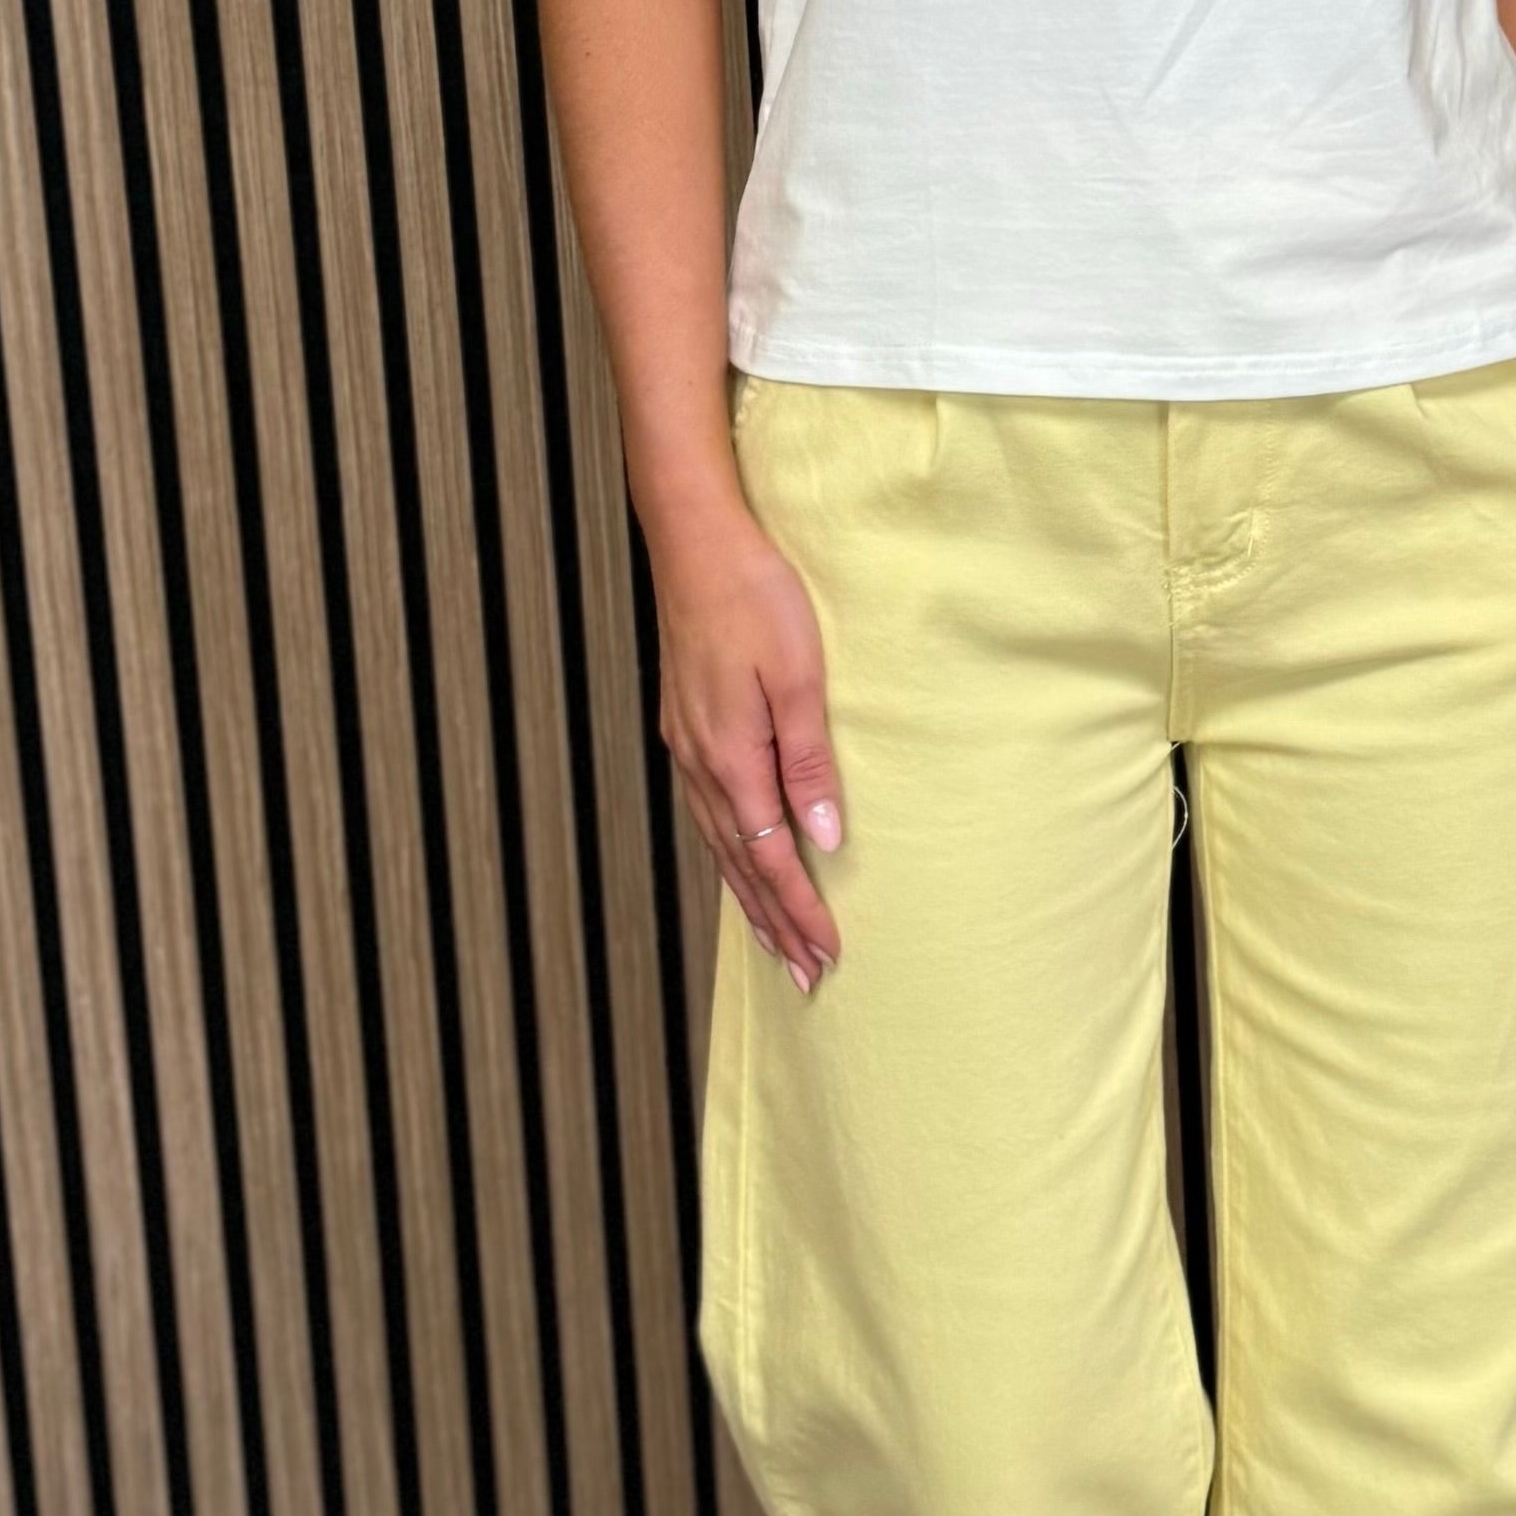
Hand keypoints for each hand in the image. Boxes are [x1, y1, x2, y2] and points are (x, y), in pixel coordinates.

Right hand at [647, 491, 846, 991]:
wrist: (694, 538)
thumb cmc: (755, 595)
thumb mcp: (797, 676)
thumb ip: (809, 760)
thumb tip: (824, 837)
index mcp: (729, 757)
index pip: (770, 858)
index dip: (800, 911)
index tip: (829, 956)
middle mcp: (699, 763)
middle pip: (740, 865)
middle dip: (775, 924)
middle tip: (808, 976)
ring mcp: (686, 745)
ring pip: (719, 844)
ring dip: (751, 897)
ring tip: (778, 943)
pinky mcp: (686, 725)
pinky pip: (708, 813)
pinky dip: (730, 854)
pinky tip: (742, 860)